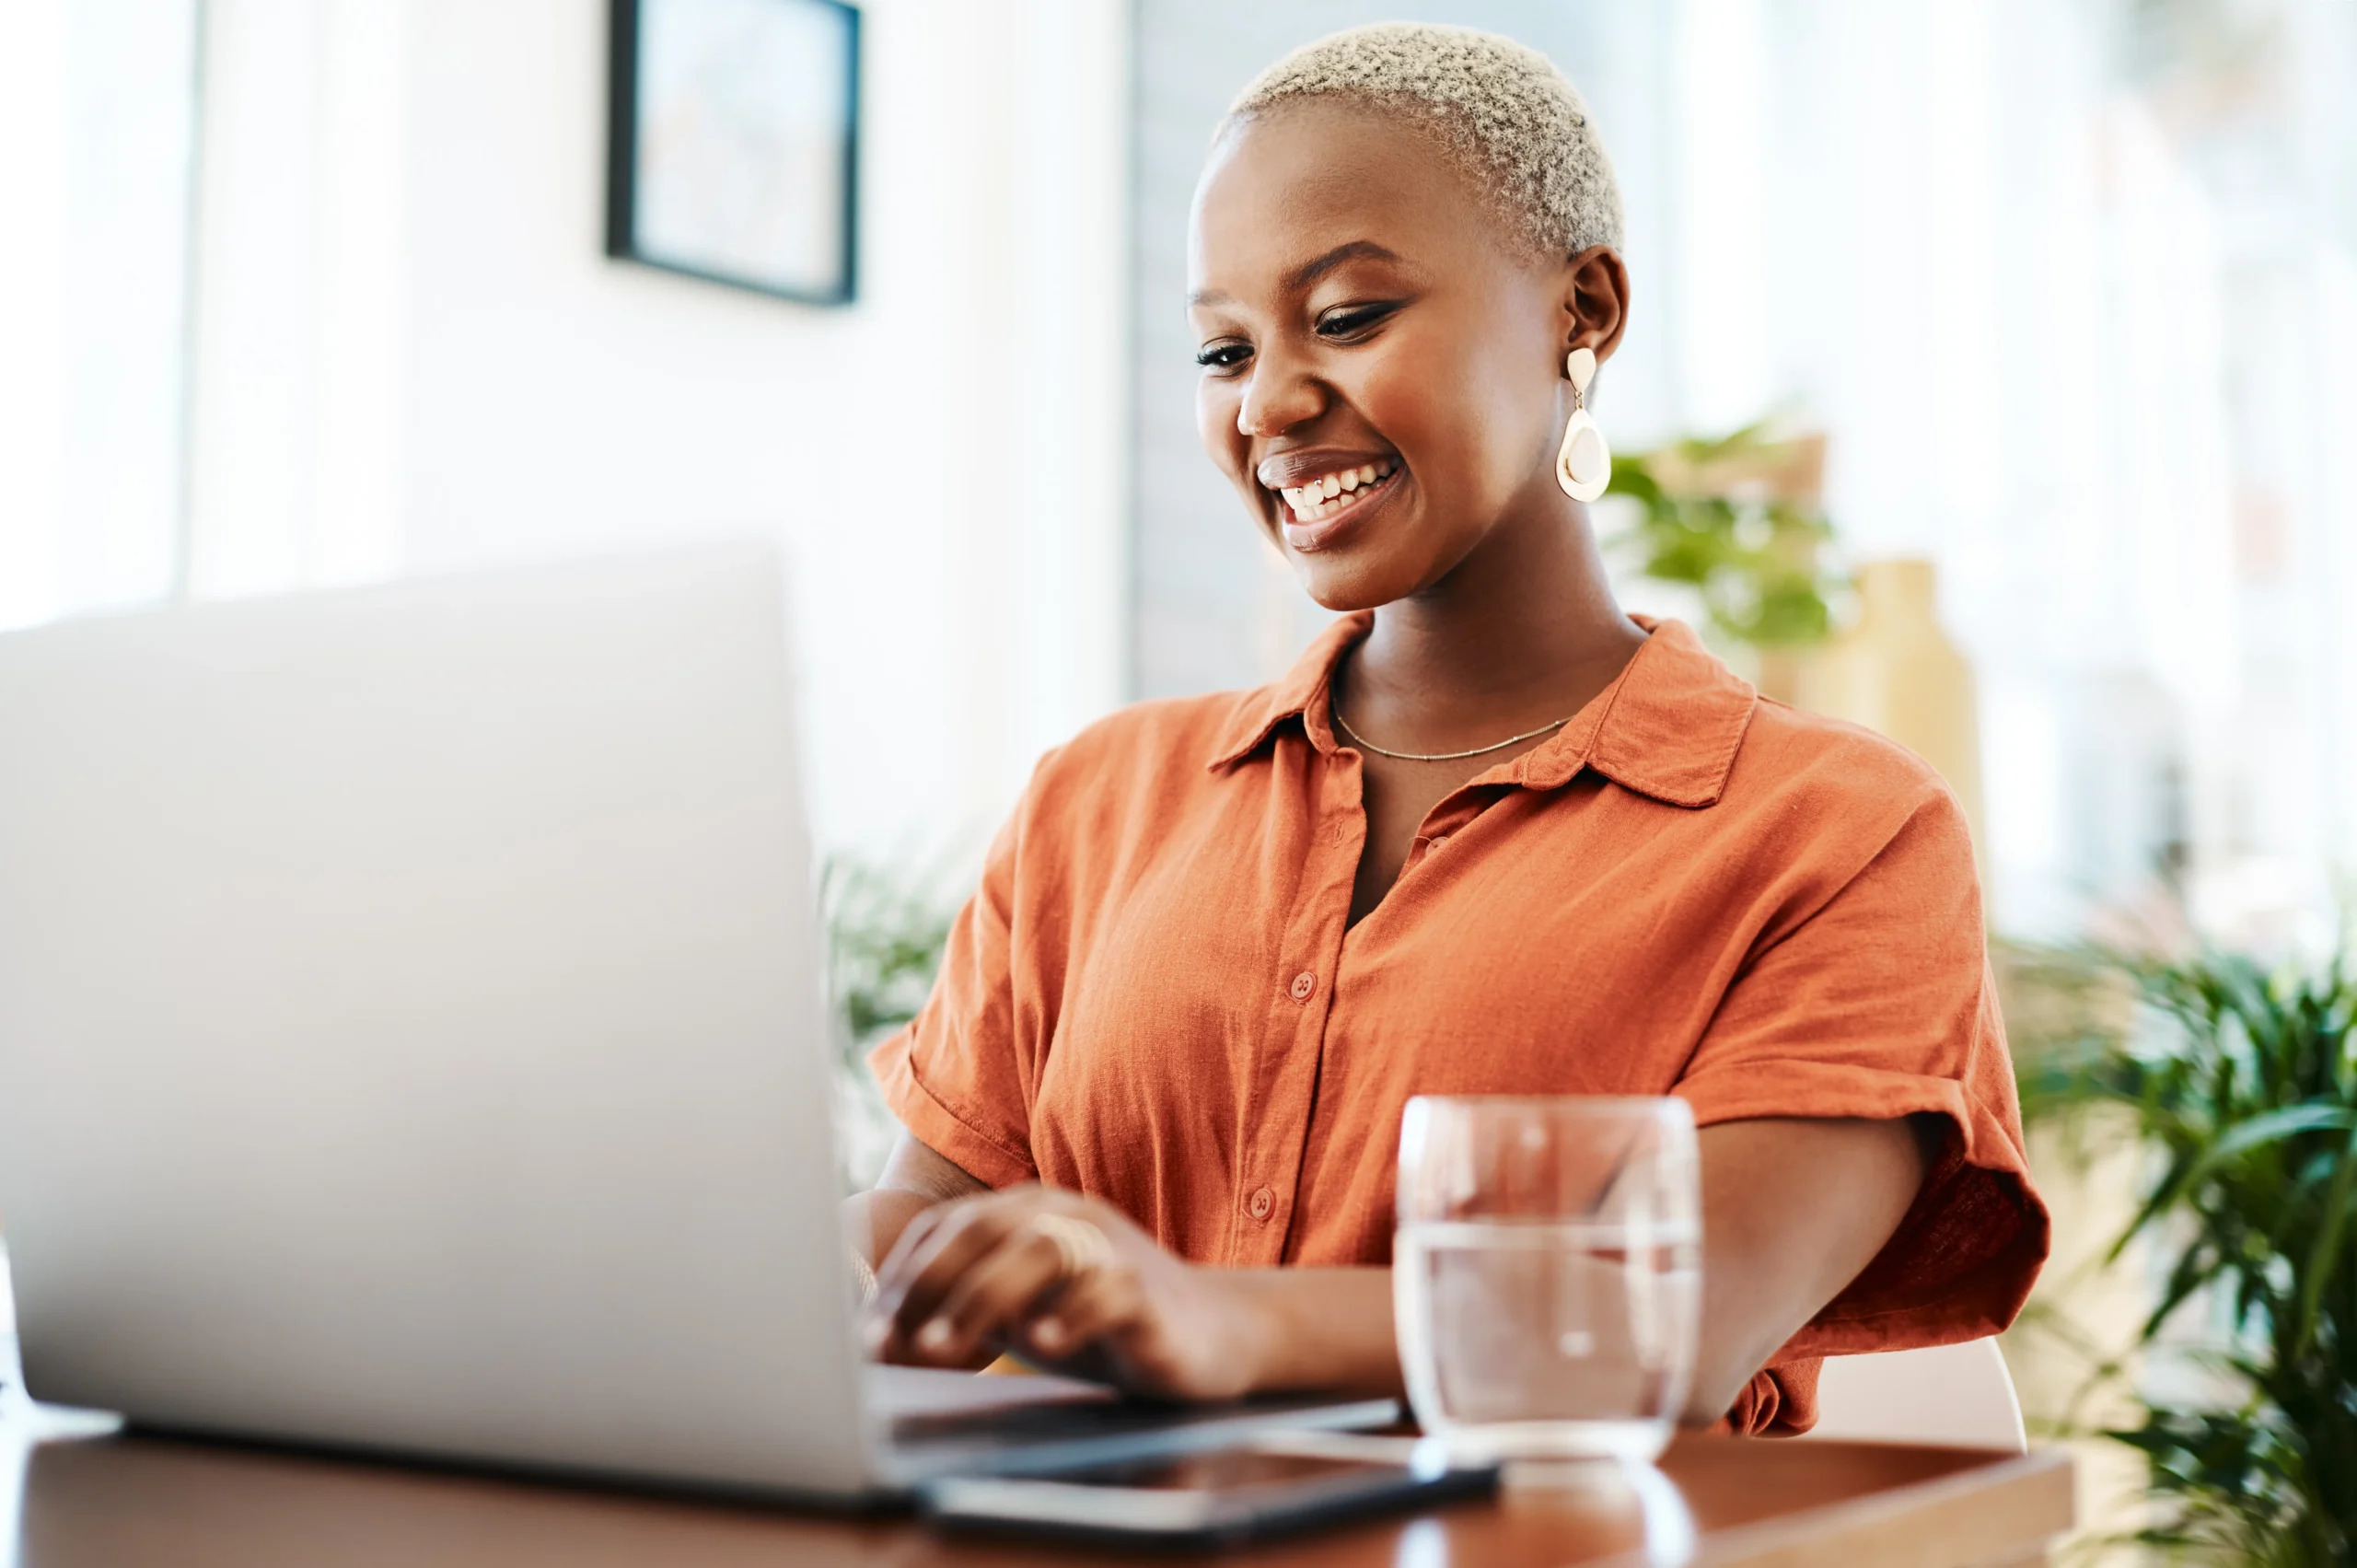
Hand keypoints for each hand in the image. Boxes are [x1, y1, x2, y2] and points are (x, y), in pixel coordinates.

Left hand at [863, 1185, 1269, 1401]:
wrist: (1209, 1336)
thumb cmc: (1099, 1323)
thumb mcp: (1022, 1311)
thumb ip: (963, 1312)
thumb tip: (879, 1341)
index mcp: (1028, 1212)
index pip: (948, 1228)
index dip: (901, 1278)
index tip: (867, 1333)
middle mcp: (1067, 1217)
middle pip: (984, 1230)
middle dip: (928, 1287)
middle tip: (890, 1344)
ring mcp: (1110, 1249)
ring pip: (1040, 1252)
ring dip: (982, 1300)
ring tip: (943, 1350)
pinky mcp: (1149, 1292)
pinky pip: (1108, 1292)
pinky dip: (1070, 1314)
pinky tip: (1042, 1343)